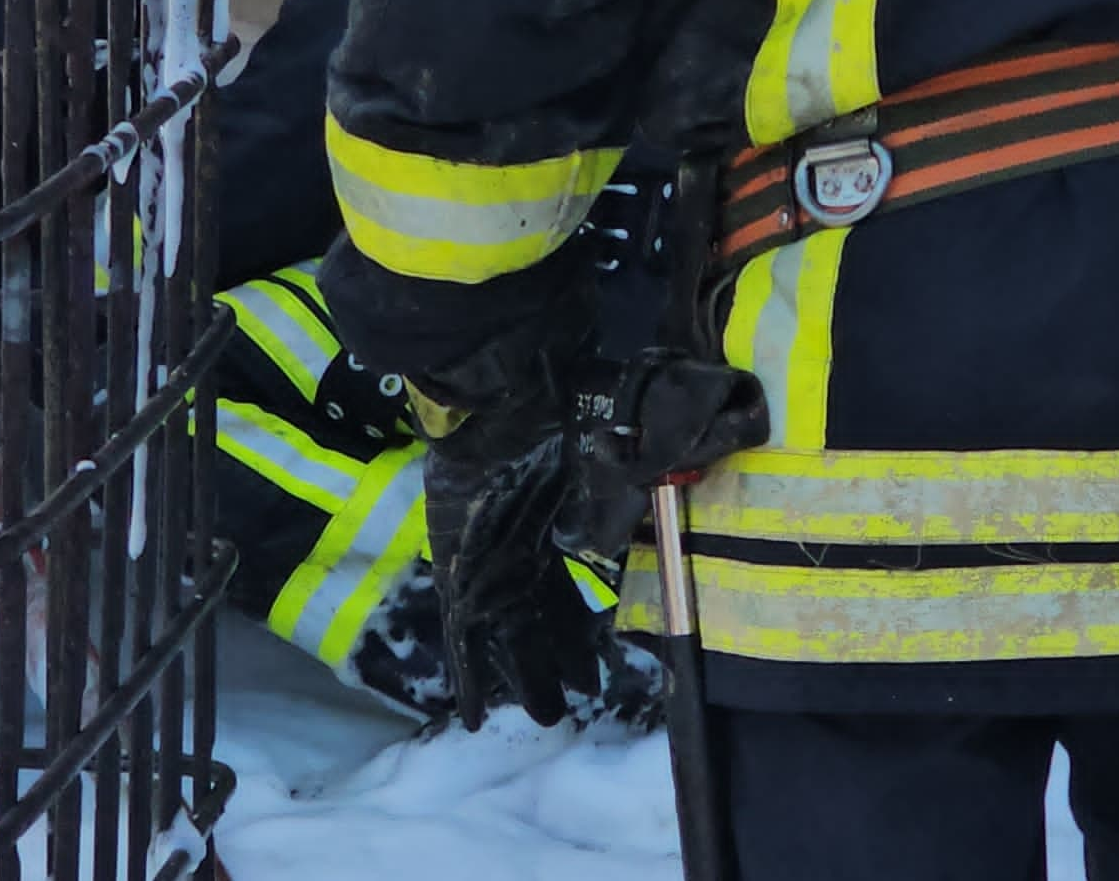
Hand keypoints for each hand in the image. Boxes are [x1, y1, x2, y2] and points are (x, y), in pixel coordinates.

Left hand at [419, 388, 608, 726]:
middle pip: (540, 623)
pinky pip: (460, 635)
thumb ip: (629, 504)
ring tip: (547, 717)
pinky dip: (467, 675)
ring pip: (506, 637)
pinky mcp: (451, 574)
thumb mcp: (606, 466)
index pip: (572, 597)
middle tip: (574, 702)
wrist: (493, 401)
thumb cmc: (552, 424)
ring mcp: (485, 567)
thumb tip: (667, 529)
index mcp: (556, 533)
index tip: (597, 671)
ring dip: (523, 678)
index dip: (583, 635)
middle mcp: (521, 555)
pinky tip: (471, 715)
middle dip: (556, 664)